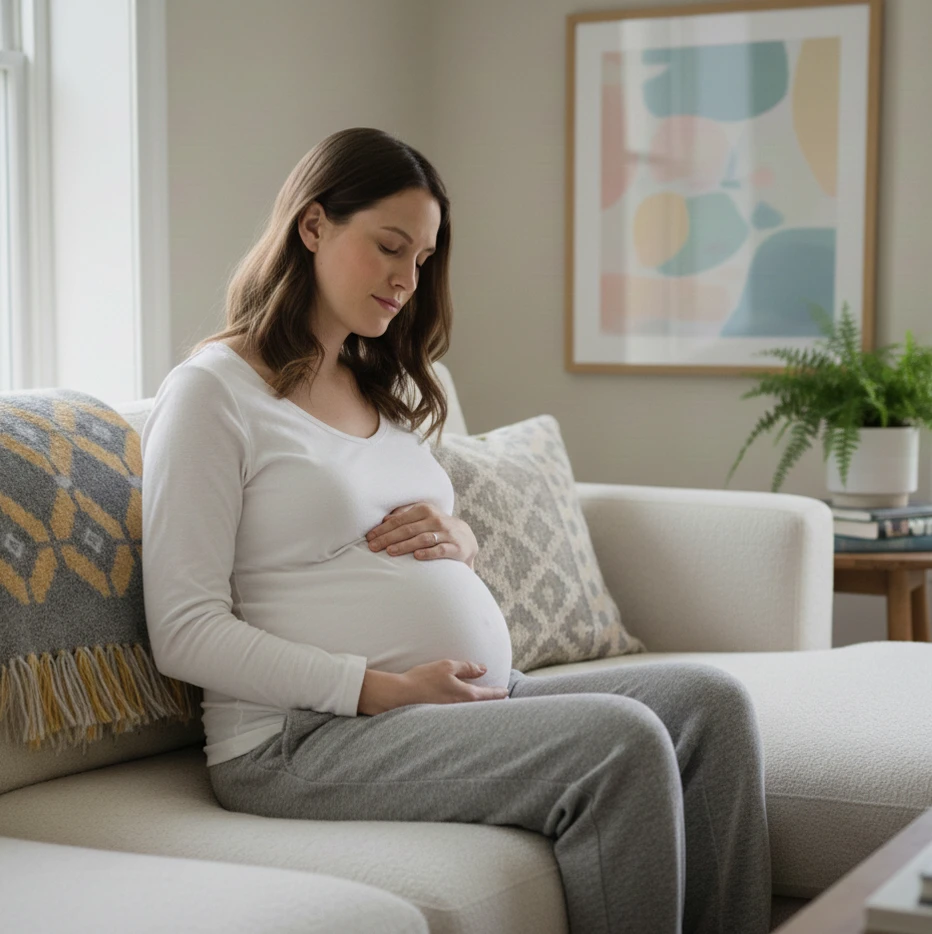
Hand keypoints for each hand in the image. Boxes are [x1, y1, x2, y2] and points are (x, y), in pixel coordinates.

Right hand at [357, 660, 508, 714]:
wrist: (400, 696)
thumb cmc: (423, 679)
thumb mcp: (447, 667)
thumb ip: (467, 668)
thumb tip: (483, 669)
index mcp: (466, 696)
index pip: (489, 695)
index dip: (499, 693)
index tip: (507, 692)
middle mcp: (461, 710)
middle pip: (482, 708)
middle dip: (492, 704)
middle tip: (502, 701)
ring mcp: (452, 717)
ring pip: (471, 713)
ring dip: (480, 709)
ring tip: (486, 704)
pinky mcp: (441, 719)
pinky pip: (460, 716)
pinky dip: (466, 711)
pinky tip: (463, 708)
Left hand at [366, 503, 478, 568]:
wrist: (466, 539)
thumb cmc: (437, 529)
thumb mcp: (423, 518)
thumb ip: (405, 517)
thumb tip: (384, 520)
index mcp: (425, 510)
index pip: (400, 520)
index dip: (383, 529)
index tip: (370, 537)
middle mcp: (436, 520)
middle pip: (408, 529)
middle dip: (388, 538)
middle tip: (373, 547)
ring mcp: (447, 533)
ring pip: (422, 539)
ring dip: (405, 545)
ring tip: (390, 552)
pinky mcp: (456, 547)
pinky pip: (441, 550)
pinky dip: (428, 553)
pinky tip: (416, 557)